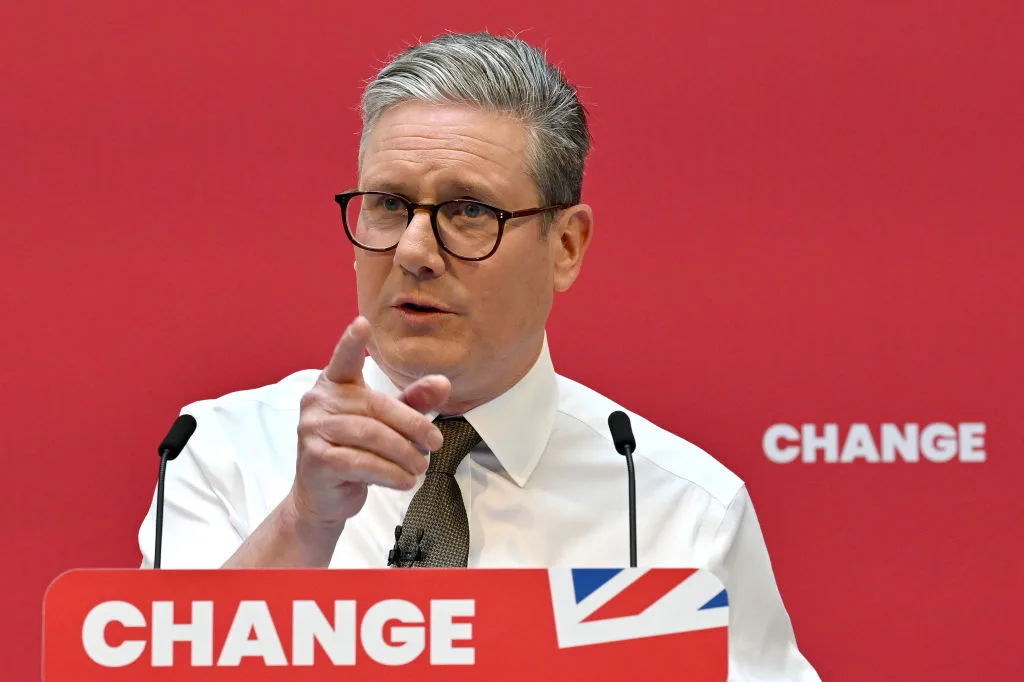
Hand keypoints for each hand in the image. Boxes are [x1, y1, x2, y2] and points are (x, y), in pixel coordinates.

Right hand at [290, 316, 450, 530]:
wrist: (324, 496)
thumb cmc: (356, 451)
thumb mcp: (388, 423)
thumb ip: (413, 401)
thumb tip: (443, 383)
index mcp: (335, 384)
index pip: (344, 359)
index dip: (352, 342)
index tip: (362, 323)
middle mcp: (318, 402)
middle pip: (376, 407)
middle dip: (412, 425)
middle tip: (435, 442)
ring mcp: (312, 430)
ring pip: (371, 436)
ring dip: (404, 453)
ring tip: (421, 466)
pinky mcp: (315, 459)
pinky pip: (361, 462)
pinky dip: (389, 473)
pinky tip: (405, 480)